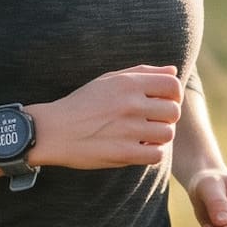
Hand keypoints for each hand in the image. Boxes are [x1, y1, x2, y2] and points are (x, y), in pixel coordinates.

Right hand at [31, 64, 181, 170]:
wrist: (52, 131)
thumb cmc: (81, 104)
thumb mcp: (108, 80)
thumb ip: (142, 73)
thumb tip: (173, 72)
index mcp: (127, 83)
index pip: (172, 86)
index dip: (173, 96)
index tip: (161, 103)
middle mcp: (130, 104)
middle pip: (173, 112)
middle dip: (165, 118)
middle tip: (149, 122)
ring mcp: (128, 129)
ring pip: (168, 134)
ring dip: (158, 137)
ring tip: (143, 136)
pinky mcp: (124, 152)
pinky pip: (157, 154)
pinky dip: (151, 153)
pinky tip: (138, 149)